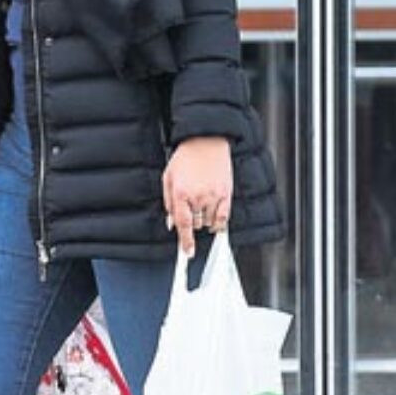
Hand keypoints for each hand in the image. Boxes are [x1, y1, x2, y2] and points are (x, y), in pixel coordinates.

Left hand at [162, 136, 232, 255]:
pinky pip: (224, 218)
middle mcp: (198, 196)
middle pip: (195, 225)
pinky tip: (215, 219)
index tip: (187, 253)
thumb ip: (169, 202)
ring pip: (209, 223)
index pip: (182, 225)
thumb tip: (171, 224)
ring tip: (201, 205)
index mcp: (180, 193)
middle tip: (190, 209)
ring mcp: (214, 196)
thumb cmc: (185, 158)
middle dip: (191, 222)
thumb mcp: (168, 177)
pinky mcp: (227, 194)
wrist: (205, 141)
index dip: (185, 242)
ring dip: (204, 220)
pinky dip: (219, 222)